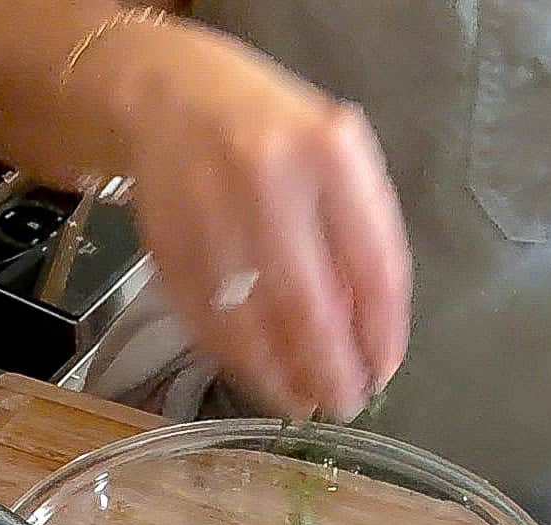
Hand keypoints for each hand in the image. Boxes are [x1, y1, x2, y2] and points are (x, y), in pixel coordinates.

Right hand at [105, 26, 411, 419]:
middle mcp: (267, 182)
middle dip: (331, 369)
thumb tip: (363, 331)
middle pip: (310, 307)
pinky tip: (259, 375)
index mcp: (328, 153)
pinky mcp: (168, 248)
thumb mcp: (334, 154)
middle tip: (344, 403)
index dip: (381, 332)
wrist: (167, 97)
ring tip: (302, 403)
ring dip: (281, 377)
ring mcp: (210, 217)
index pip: (373, 265)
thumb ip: (357, 229)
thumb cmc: (271, 129)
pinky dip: (237, 360)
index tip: (383, 371)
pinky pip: (208, 324)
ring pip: (253, 326)